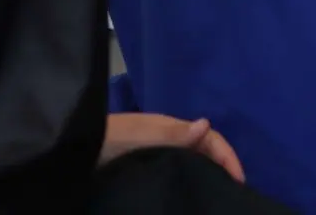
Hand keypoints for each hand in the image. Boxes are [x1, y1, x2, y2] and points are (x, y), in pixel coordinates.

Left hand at [101, 113, 245, 182]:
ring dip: (204, 171)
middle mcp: (168, 136)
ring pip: (189, 158)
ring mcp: (154, 148)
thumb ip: (174, 134)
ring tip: (211, 191)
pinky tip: (182, 188)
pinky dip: (185, 175)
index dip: (228, 157)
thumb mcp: (144, 136)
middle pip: (203, 148)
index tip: (239, 180)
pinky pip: (173, 166)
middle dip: (221, 165)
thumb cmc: (113, 139)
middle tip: (230, 189)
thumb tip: (207, 124)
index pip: (211, 139)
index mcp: (172, 128)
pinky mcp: (141, 162)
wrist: (76, 146)